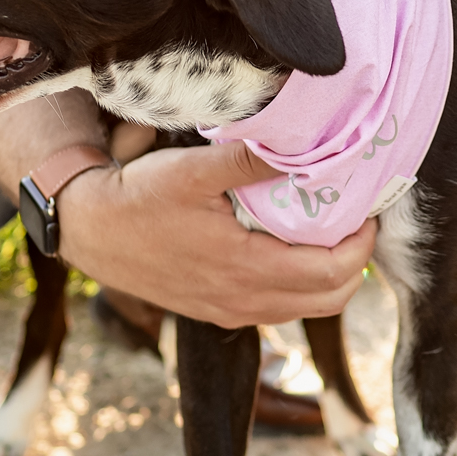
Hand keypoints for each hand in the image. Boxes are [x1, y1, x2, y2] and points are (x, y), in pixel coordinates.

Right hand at [58, 139, 377, 328]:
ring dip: (328, 276)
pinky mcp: (216, 309)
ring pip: (304, 307)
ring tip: (327, 231)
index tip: (367, 210)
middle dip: (354, 262)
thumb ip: (250, 159)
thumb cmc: (138, 197)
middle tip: (356, 219)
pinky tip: (289, 247)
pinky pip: (277, 307)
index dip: (362, 244)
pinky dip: (299, 284)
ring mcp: (230, 310)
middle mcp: (243, 300)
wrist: (88, 229)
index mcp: (245, 269)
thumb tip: (303, 145)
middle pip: (330, 299)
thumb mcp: (193, 169)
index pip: (333, 273)